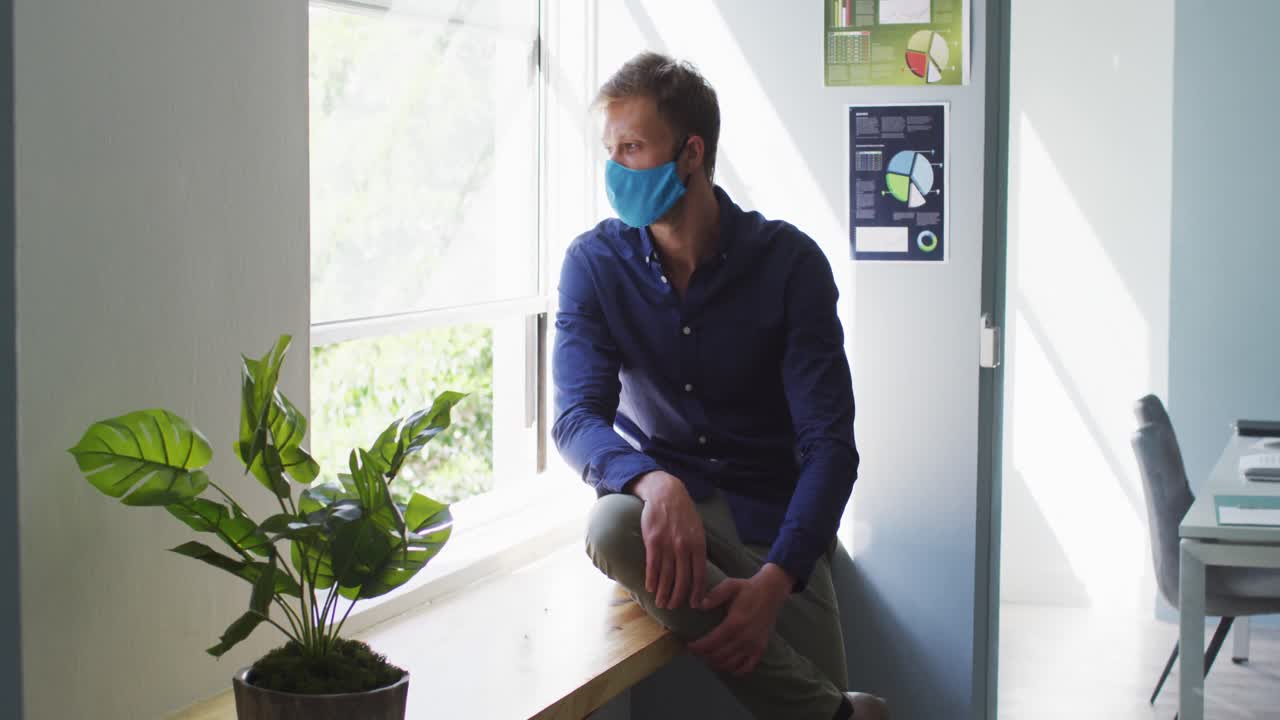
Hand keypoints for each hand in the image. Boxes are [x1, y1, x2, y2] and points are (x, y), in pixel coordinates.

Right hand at [631, 470, 706, 609]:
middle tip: (673, 607)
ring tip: (661, 603)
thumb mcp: (698, 529)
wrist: (666, 493)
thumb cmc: (683, 513)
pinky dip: (652, 579)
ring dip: (663, 592)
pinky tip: (650, 588)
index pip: (699, 575)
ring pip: (666, 576)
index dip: (697, 592)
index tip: (694, 604)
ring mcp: (668, 545)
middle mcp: (684, 547)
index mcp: (698, 545)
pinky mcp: (653, 541)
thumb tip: (698, 570)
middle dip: (678, 597)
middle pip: (682, 579)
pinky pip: (653, 566)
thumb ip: (698, 549)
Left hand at [687, 563, 792, 675]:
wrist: (772, 592)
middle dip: (704, 656)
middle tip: (696, 651)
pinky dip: (735, 670)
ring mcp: (754, 645)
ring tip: (708, 657)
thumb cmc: (747, 588)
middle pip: (718, 656)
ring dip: (716, 663)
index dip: (697, 647)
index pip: (711, 642)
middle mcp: (744, 638)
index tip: (688, 646)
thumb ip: (714, 595)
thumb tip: (699, 606)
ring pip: (730, 664)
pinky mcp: (761, 649)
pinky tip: (727, 665)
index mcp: (735, 623)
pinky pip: (747, 667)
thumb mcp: (730, 585)